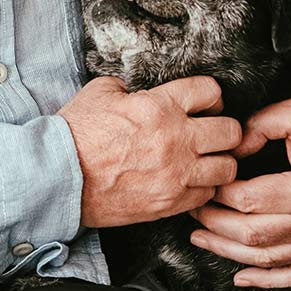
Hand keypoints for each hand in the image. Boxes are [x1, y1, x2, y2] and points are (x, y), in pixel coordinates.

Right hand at [57, 75, 240, 227]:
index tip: (204, 104)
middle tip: (210, 133)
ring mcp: (177, 173)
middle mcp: (176, 139)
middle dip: (222, 129)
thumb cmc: (74, 135)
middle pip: (231, 131)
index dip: (209, 96)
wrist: (59, 176)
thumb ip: (127, 88)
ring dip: (216, 162)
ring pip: (228, 167)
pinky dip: (202, 187)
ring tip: (202, 161)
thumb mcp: (98, 93)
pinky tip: (186, 181)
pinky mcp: (171, 202)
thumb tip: (137, 92)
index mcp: (158, 106)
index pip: (209, 91)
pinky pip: (208, 194)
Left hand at [189, 96, 290, 287]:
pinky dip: (267, 280)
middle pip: (251, 232)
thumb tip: (230, 149)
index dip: (218, 192)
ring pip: (267, 257)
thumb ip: (259, 126)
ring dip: (228, 252)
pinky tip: (242, 277)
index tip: (204, 181)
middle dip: (213, 222)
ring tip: (200, 238)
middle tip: (193, 210)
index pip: (247, 198)